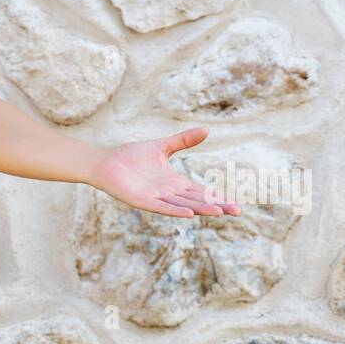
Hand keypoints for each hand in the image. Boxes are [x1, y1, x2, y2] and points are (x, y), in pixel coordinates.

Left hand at [86, 127, 240, 217]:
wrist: (106, 162)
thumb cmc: (132, 157)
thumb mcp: (162, 147)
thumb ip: (183, 140)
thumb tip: (207, 129)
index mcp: (175, 182)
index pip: (201, 192)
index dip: (218, 197)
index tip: (236, 204)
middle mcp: (169, 193)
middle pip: (197, 201)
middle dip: (217, 206)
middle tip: (237, 211)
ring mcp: (156, 198)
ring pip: (183, 206)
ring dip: (201, 209)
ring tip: (219, 212)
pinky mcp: (142, 201)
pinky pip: (162, 207)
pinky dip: (176, 210)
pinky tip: (189, 214)